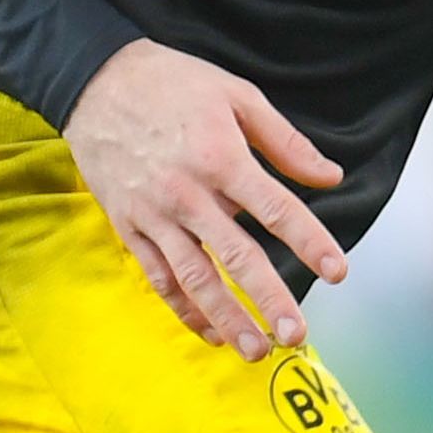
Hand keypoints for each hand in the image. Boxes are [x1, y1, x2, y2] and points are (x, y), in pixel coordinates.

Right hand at [67, 39, 349, 354]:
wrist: (95, 81)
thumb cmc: (171, 84)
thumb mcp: (236, 94)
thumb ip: (284, 141)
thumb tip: (330, 177)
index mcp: (220, 157)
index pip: (276, 209)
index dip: (310, 242)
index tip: (338, 272)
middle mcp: (187, 193)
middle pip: (236, 255)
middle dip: (269, 299)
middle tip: (296, 335)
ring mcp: (154, 215)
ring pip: (194, 277)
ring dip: (227, 317)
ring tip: (255, 350)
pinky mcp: (128, 227)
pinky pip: (158, 277)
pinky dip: (184, 309)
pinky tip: (210, 332)